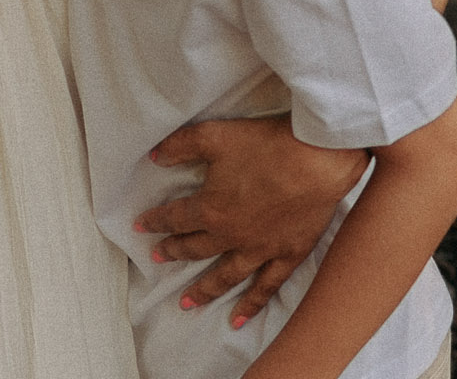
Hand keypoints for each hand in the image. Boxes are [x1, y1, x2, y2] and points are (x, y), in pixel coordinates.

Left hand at [135, 118, 365, 326]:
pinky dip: (251, 305)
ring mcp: (260, 250)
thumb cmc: (265, 145)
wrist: (316, 160)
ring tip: (186, 304)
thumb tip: (154, 157)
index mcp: (211, 209)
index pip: (176, 218)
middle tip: (157, 258)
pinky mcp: (287, 255)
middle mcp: (231, 236)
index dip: (156, 221)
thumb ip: (180, 146)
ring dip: (204, 291)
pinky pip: (266, 287)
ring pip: (225, 277)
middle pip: (196, 249)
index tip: (140, 226)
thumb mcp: (214, 136)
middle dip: (173, 252)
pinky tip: (238, 320)